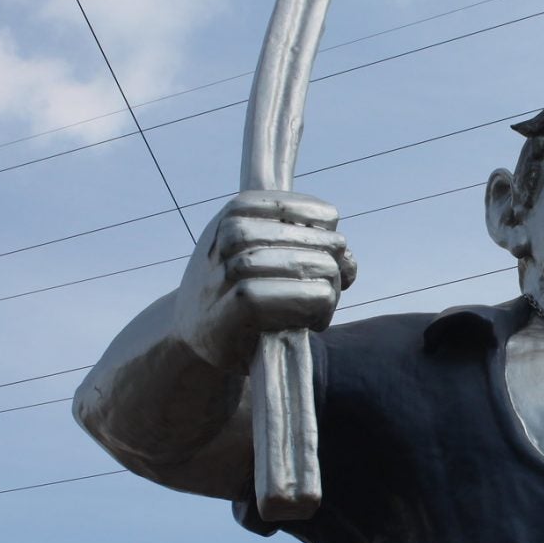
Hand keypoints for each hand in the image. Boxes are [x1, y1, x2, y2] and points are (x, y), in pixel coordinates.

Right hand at [173, 191, 356, 370]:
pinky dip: (299, 302)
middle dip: (322, 250)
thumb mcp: (270, 262)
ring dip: (317, 280)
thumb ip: (309, 251)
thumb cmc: (246, 298)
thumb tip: (347, 259)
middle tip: (340, 275)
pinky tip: (317, 317)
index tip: (332, 230)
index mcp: (227, 222)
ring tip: (330, 298)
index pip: (272, 203)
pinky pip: (257, 297)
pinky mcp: (219, 322)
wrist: (196, 339)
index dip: (309, 212)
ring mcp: (214, 284)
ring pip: (268, 263)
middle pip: (276, 234)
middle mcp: (215, 248)